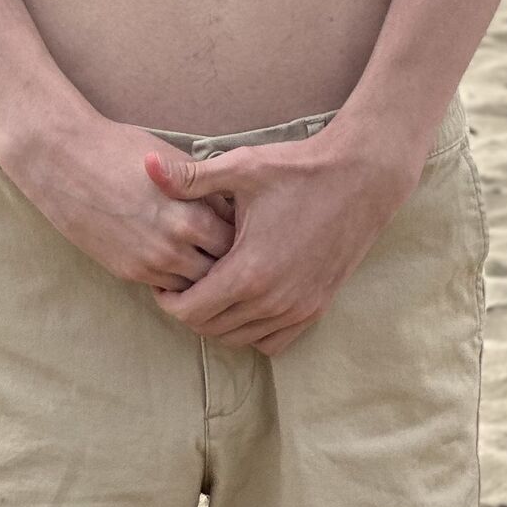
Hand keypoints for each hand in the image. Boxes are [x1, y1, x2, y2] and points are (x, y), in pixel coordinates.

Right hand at [0, 110, 236, 291]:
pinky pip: (168, 288)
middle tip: (234, 250)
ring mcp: (151, 262)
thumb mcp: (173, 161)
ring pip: (197, 285)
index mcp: (191, 211)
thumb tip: (232, 204)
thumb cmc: (121, 149)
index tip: (243, 226)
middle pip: (222, 267)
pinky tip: (179, 264)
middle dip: (229, 259)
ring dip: (205, 275)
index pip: (236, 237)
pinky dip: (178, 280)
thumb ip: (204, 188)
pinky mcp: (130, 272)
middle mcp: (175, 242)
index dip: (243, 232)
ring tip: (208, 260)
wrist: (65, 161)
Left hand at [141, 113, 427, 356]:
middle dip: (189, 310)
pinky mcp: (316, 308)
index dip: (168, 300)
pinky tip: (246, 299)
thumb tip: (146, 165)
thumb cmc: (298, 169)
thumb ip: (190, 177)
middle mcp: (273, 301)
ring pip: (240, 339)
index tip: (164, 279)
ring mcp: (298, 309)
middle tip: (183, 282)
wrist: (360, 177)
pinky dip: (253, 330)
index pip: (190, 312)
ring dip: (220, 321)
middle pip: (211, 330)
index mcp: (248, 272)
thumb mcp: (241, 167)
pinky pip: (273, 342)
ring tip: (212, 287)